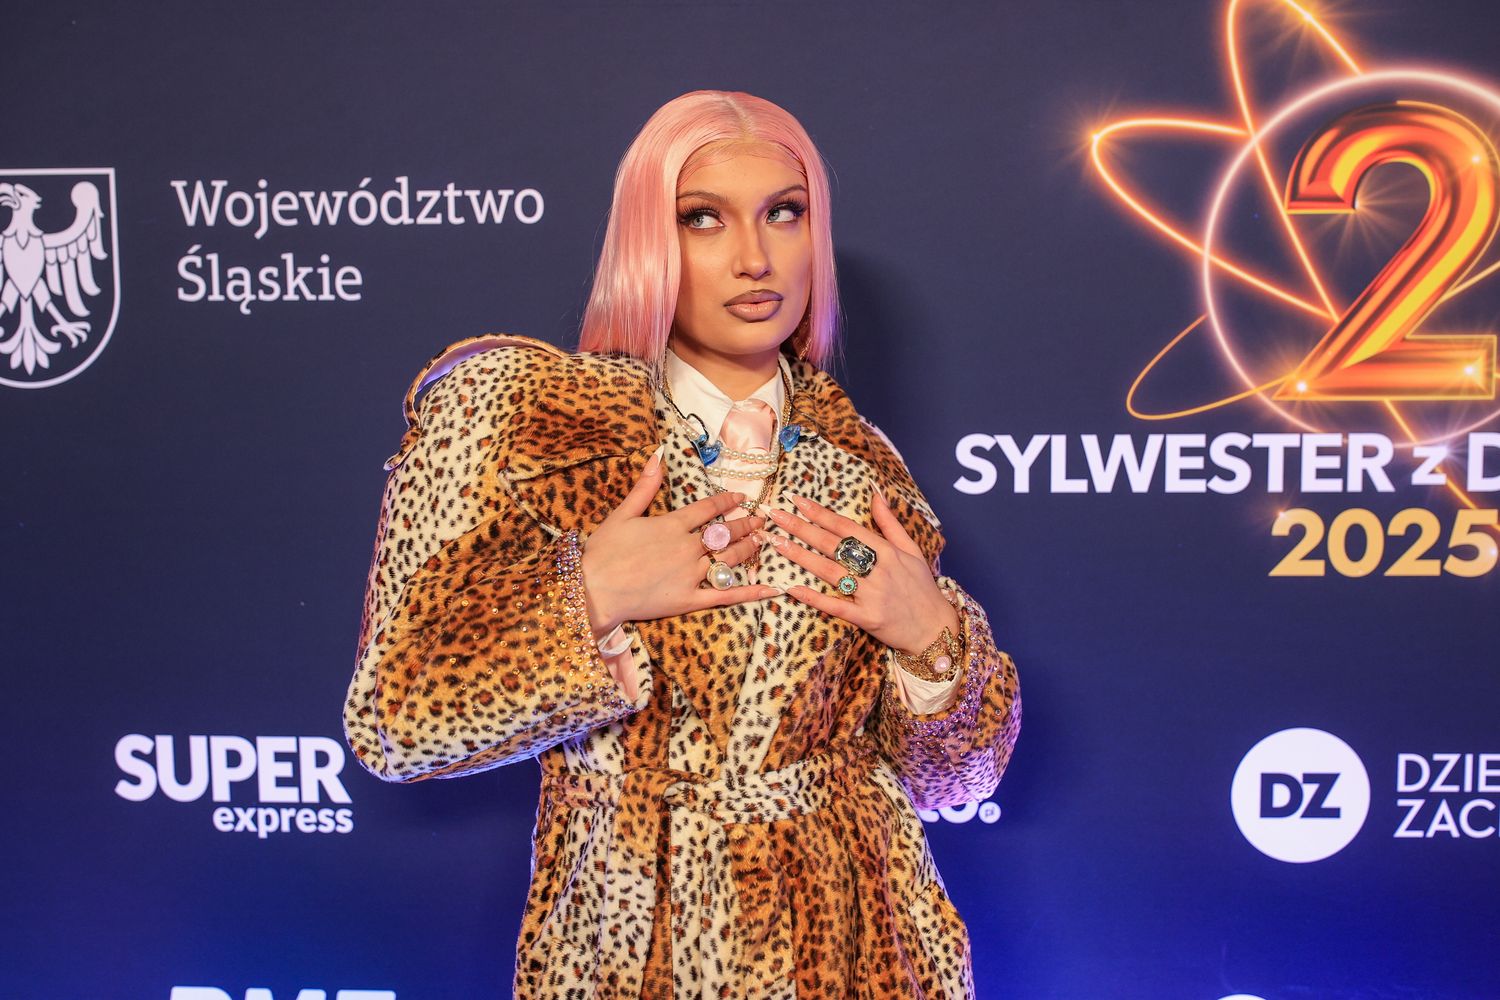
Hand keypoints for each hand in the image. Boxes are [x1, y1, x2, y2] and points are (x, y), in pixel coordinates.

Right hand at [579, 445, 779, 637]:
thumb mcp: (622, 513)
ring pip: (729, 559)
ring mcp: (691, 574)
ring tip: (761, 541)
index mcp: (672, 525)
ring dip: (748, 548)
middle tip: (761, 520)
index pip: (708, 509)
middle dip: (746, 525)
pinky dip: (750, 592)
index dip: (726, 502)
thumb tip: (658, 456)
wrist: (593, 590)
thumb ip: (645, 486)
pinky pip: (726, 595)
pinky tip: (770, 588)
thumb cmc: (603, 552)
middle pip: (725, 533)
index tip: (740, 498)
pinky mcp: (690, 600)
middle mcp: (687, 547)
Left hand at [756, 486, 958, 652]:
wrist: (936, 630)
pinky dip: (815, 598)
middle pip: (833, 545)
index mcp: (888, 551)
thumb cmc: (922, 589)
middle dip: (801, 528)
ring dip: (801, 556)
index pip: (847, 527)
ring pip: (830, 572)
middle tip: (775, 515)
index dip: (820, 513)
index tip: (797, 500)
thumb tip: (875, 494)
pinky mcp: (868, 619)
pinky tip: (793, 588)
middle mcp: (879, 570)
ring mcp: (872, 595)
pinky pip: (837, 606)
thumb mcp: (912, 551)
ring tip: (777, 543)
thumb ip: (890, 523)